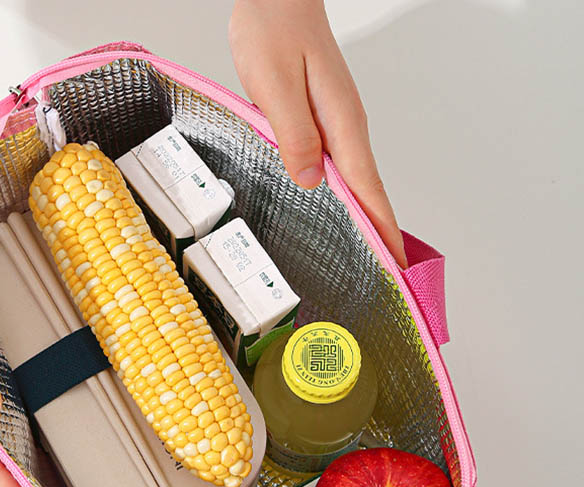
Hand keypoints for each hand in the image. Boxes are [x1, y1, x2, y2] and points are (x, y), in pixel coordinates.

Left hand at [229, 0, 406, 266]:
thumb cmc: (273, 27)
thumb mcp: (275, 84)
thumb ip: (293, 134)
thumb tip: (310, 180)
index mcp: (340, 122)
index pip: (368, 188)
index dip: (382, 229)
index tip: (397, 263)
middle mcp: (344, 126)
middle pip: (369, 191)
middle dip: (381, 233)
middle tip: (391, 273)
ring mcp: (336, 123)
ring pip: (355, 181)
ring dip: (365, 217)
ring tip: (372, 253)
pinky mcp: (322, 120)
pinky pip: (337, 167)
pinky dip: (345, 195)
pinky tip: (341, 210)